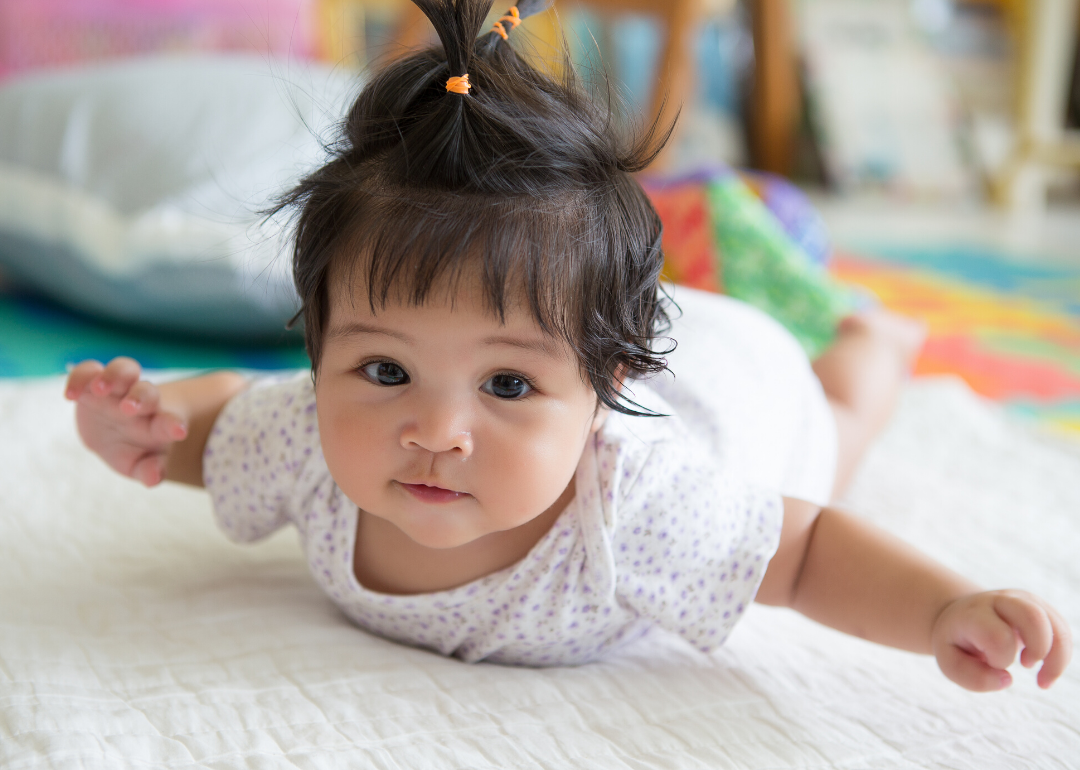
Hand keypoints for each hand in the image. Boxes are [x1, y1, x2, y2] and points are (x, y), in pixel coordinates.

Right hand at [64, 357, 187, 486]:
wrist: (114, 434)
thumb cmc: (135, 450)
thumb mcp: (141, 465)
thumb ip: (150, 471)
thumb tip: (153, 479)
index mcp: (158, 423)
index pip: (171, 421)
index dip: (175, 425)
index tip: (178, 432)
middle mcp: (141, 402)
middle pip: (147, 390)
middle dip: (140, 396)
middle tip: (129, 408)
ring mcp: (118, 390)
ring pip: (123, 369)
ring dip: (115, 375)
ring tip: (100, 388)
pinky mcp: (92, 384)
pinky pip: (88, 372)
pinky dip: (80, 377)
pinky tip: (71, 395)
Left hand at [932, 590, 1071, 690]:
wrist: (960, 614)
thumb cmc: (958, 642)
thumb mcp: (950, 662)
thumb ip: (973, 677)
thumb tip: (1006, 679)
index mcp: (974, 614)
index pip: (998, 636)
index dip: (1000, 659)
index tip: (991, 663)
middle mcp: (1000, 601)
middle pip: (1033, 617)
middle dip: (1039, 650)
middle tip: (1025, 665)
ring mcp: (1023, 601)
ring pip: (1056, 624)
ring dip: (1058, 658)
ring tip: (1042, 679)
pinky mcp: (1040, 607)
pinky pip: (1063, 630)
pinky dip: (1062, 655)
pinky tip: (1046, 670)